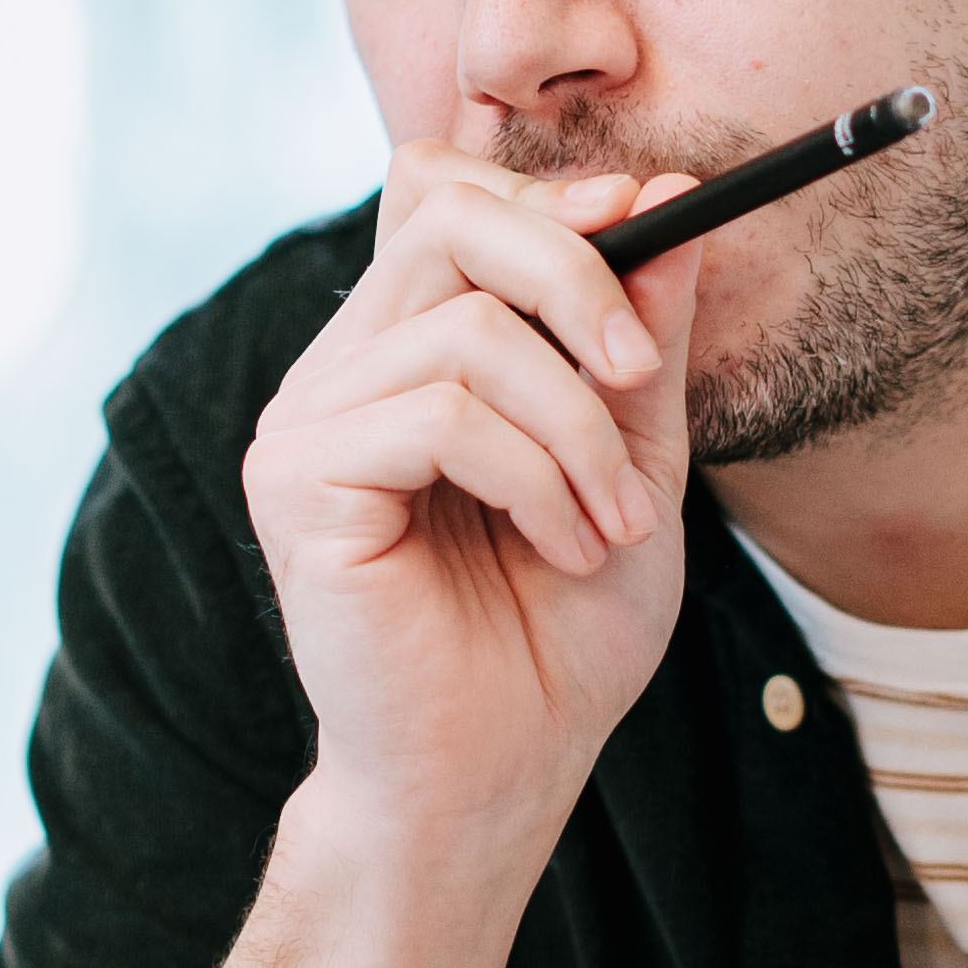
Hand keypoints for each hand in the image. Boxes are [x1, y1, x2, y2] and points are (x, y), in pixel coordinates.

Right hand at [208, 108, 706, 967]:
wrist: (499, 778)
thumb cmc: (558, 636)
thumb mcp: (634, 463)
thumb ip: (639, 343)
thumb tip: (672, 199)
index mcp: (407, 350)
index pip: (442, 194)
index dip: (541, 190)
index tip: (644, 218)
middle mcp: (343, 368)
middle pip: (443, 217)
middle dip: (572, 271)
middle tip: (637, 371)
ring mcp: (306, 421)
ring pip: (464, 330)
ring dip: (576, 427)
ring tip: (612, 524)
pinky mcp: (295, 481)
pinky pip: (439, 415)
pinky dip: (534, 476)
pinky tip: (562, 547)